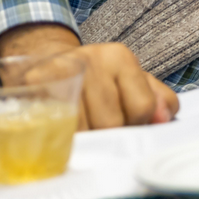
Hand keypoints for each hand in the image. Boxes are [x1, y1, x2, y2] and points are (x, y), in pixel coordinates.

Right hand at [0, 23, 179, 130]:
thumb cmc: (97, 81)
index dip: (138, 125)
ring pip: (83, 129)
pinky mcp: (35, 85)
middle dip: (110, 137)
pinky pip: (54, 127)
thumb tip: (164, 118)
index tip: (129, 126)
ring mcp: (61, 70)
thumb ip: (159, 100)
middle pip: (111, 122)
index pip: (142, 107)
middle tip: (103, 133)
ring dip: (85, 141)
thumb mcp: (133, 83)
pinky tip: (64, 133)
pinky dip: (61, 139)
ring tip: (84, 132)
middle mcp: (90, 58)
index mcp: (119, 57)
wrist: (48, 64)